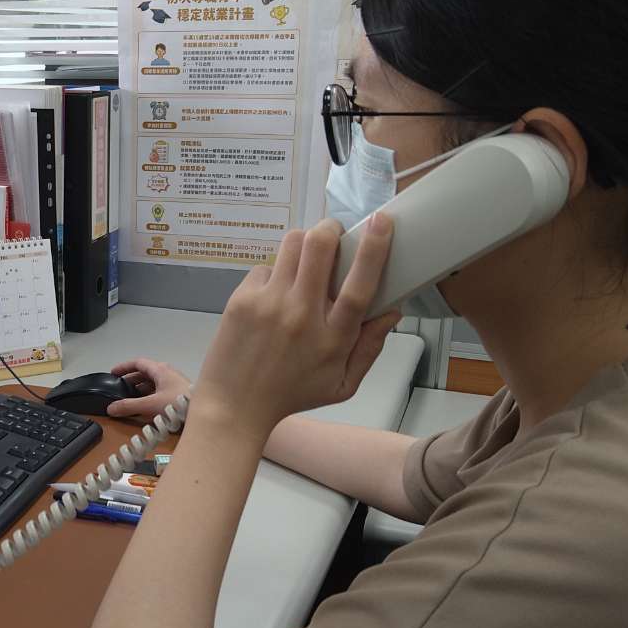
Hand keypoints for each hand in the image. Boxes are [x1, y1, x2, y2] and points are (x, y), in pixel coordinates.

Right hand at [106, 358, 191, 418]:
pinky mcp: (180, 393)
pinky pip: (160, 389)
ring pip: (153, 381)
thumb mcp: (150, 405)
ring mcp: (175, 382)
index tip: (113, 373)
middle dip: (131, 379)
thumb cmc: (177, 403)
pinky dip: (150, 394)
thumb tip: (110, 408)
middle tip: (119, 388)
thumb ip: (129, 406)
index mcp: (160, 370)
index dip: (124, 367)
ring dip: (140, 387)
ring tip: (131, 397)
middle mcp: (168, 373)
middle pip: (145, 372)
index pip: (138, 362)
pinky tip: (147, 405)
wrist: (205, 412)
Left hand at [189, 215, 399, 445]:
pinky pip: (266, 266)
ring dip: (304, 243)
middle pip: (319, 247)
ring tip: (305, 261)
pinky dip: (275, 273)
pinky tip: (274, 293)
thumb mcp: (343, 385)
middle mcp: (301, 315)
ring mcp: (269, 304)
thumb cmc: (292, 395)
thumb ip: (370, 348)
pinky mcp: (242, 299)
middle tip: (334, 235)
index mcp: (332, 338)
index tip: (381, 222)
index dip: (374, 249)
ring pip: (291, 244)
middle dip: (331, 228)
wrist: (234, 405)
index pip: (359, 285)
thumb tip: (393, 310)